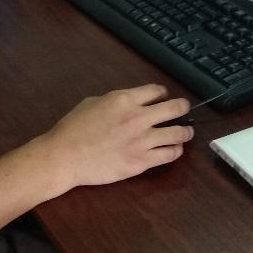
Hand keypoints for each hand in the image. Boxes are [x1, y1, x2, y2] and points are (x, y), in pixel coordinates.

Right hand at [40, 84, 192, 189]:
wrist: (65, 156)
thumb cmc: (73, 128)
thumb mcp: (93, 102)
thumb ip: (115, 100)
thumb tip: (128, 103)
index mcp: (125, 99)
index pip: (156, 91)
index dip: (162, 93)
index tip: (163, 97)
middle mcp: (139, 117)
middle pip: (175, 108)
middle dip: (183, 107)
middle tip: (185, 109)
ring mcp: (142, 141)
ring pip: (178, 133)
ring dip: (185, 131)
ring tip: (187, 132)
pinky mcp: (141, 162)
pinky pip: (169, 154)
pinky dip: (176, 150)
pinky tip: (175, 149)